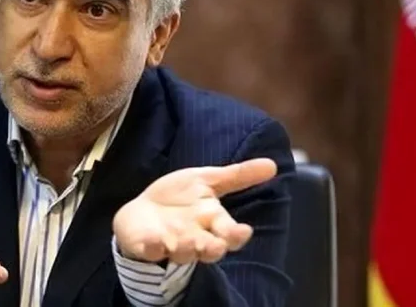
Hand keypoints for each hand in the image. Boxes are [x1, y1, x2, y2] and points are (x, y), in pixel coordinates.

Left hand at [112, 158, 276, 264]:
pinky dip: (152, 246)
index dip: (236, 235)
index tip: (243, 231)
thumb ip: (237, 176)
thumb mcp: (206, 181)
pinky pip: (151, 249)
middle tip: (216, 247)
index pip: (229, 234)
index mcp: (211, 222)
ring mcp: (171, 243)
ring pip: (182, 252)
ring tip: (185, 242)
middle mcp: (195, 237)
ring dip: (185, 248)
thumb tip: (273, 164)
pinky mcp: (147, 246)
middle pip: (209, 249)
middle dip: (213, 249)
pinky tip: (153, 240)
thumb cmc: (179, 199)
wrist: (143, 212)